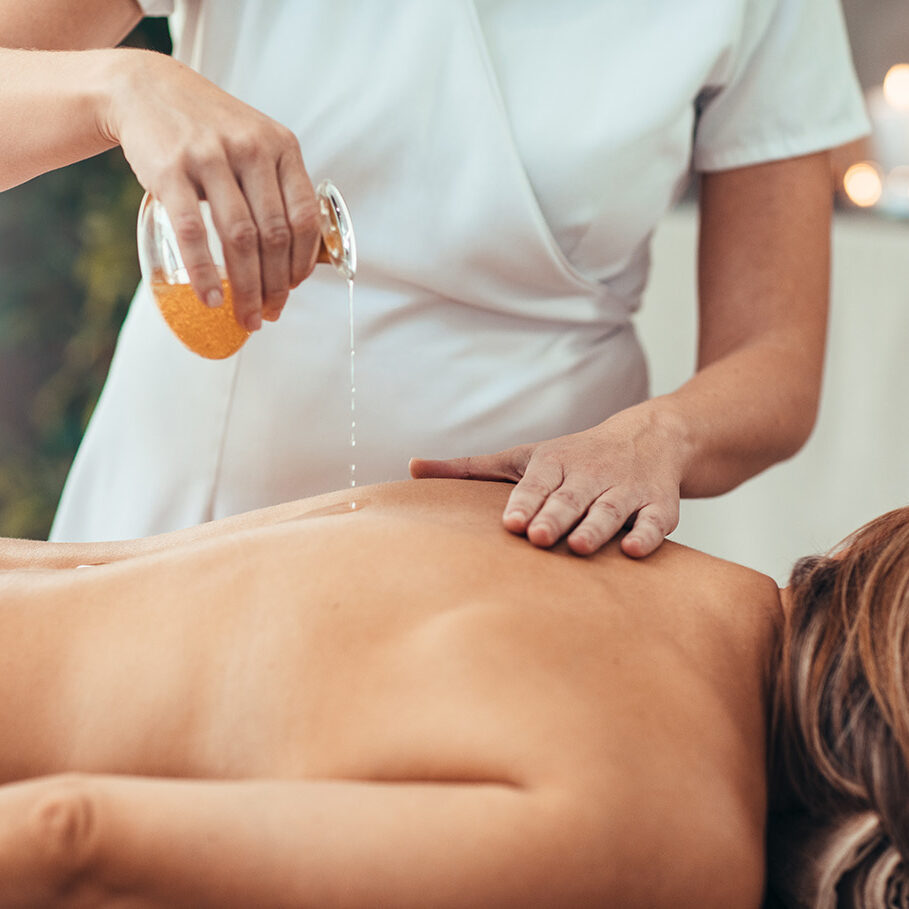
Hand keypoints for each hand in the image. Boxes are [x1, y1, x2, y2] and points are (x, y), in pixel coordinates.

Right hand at [103, 50, 321, 330]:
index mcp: (282, 147)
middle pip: (274, 236)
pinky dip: (205, 273)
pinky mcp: (171, 169)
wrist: (147, 89)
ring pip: (240, 239)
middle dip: (276, 287)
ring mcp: (210, 157)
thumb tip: (296, 259)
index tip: (293, 290)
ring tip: (246, 317)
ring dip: (247, 288)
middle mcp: (251, 149)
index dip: (303, 263)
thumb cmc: (210, 131)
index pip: (305, 218)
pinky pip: (193, 232)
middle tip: (270, 314)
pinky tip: (212, 298)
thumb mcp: (257, 143)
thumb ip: (278, 188)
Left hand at [410, 404, 686, 556]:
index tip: (511, 523)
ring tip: (580, 548)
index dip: (525, 501)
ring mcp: (626, 489)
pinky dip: (646, 534)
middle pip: (571, 496)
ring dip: (596, 526)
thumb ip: (468, 470)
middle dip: (556, 514)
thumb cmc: (571, 458)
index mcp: (554, 463)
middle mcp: (590, 474)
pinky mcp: (658, 506)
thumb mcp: (521, 458)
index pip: (537, 482)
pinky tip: (632, 550)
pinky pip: (655, 522)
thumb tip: (410, 469)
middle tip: (539, 537)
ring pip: (611, 509)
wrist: (649, 437)